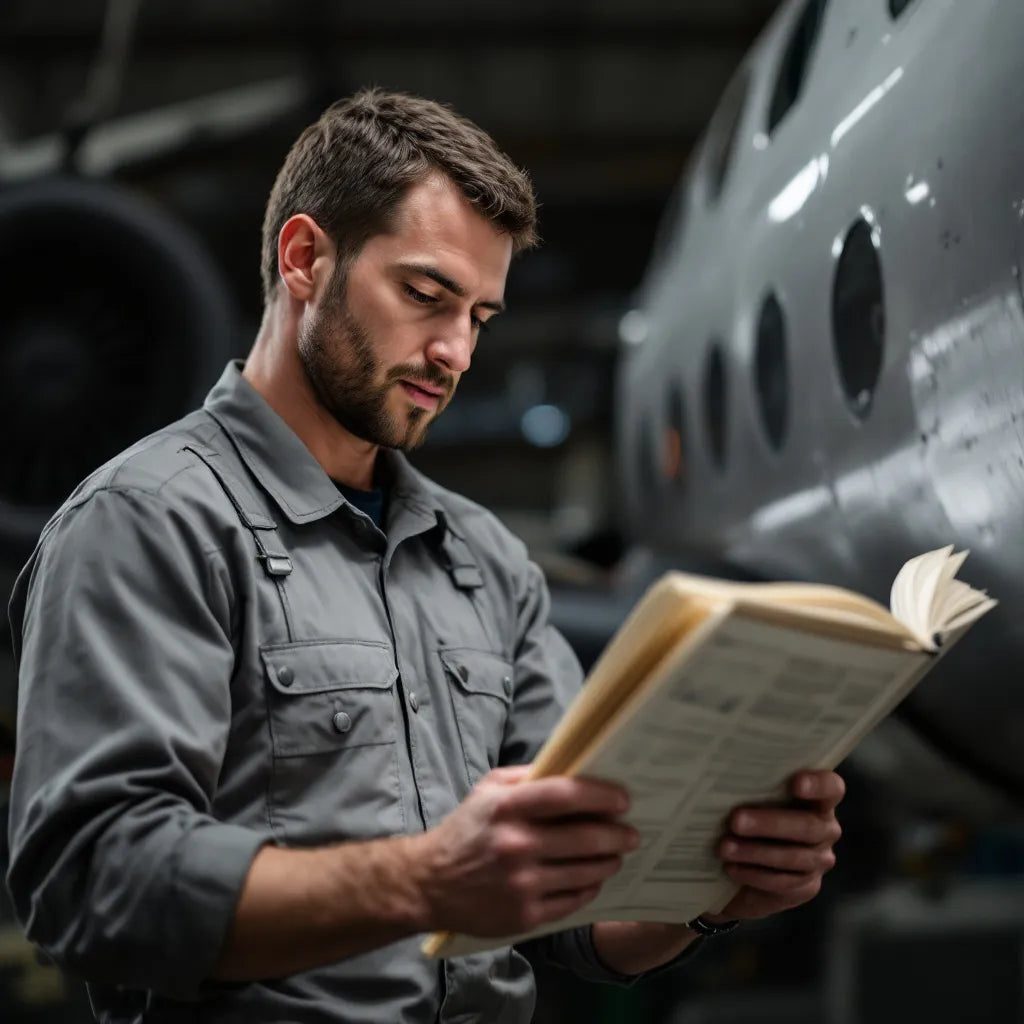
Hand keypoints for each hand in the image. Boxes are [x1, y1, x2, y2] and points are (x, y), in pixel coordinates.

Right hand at [418, 767, 637, 937]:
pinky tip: (592, 879)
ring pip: (585, 873)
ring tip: (616, 855)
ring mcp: (521, 884)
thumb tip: (571, 769)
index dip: (601, 795)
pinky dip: (588, 888)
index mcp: (507, 808)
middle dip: (617, 835)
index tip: (622, 799)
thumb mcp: (487, 790)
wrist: (429, 883)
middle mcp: (516, 845)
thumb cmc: (465, 830)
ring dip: (608, 862)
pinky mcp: (525, 915)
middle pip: (585, 838)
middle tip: (631, 833)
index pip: (566, 795)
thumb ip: (526, 777)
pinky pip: (572, 901)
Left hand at [710, 770, 843, 922]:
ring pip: (793, 857)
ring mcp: (819, 859)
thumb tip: (728, 776)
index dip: (819, 785)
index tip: (796, 783)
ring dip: (755, 852)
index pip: (832, 788)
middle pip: (808, 826)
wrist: (757, 862)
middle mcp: (826, 829)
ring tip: (725, 847)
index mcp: (819, 800)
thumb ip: (756, 788)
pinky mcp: (807, 885)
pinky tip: (732, 868)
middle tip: (735, 820)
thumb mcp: (759, 799)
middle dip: (769, 823)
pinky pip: (784, 882)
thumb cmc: (756, 815)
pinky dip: (755, 874)